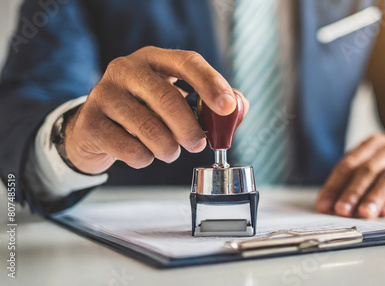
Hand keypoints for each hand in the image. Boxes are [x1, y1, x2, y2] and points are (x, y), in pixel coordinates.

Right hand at [64, 47, 247, 173]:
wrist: (96, 128)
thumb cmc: (145, 112)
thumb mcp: (174, 99)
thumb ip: (208, 103)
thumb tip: (237, 109)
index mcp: (153, 59)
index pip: (187, 62)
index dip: (210, 83)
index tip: (227, 107)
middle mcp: (126, 69)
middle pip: (166, 97)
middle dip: (188, 127)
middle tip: (198, 144)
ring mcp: (104, 94)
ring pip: (147, 126)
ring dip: (167, 148)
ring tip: (169, 151)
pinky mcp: (90, 122)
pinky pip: (128, 148)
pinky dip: (144, 158)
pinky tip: (143, 154)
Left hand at [315, 133, 384, 217]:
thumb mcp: (372, 170)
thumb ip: (350, 184)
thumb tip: (327, 206)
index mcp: (373, 144)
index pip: (349, 164)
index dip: (335, 185)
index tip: (324, 205)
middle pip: (368, 170)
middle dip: (353, 192)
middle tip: (342, 210)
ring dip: (374, 197)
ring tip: (364, 213)